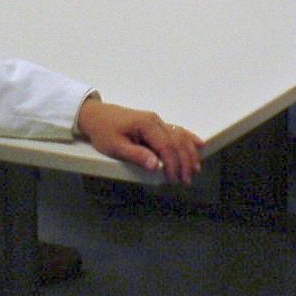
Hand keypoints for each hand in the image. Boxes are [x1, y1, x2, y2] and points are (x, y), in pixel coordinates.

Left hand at [75, 98, 202, 184]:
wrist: (96, 115)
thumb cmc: (103, 131)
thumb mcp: (115, 146)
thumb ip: (136, 155)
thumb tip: (156, 165)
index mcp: (146, 125)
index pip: (166, 147)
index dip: (172, 165)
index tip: (173, 180)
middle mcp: (156, 121)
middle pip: (177, 142)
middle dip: (184, 162)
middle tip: (186, 181)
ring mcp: (157, 121)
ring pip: (180, 136)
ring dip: (189, 153)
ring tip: (195, 169)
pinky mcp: (156, 124)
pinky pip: (177, 130)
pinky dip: (189, 138)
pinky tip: (199, 145)